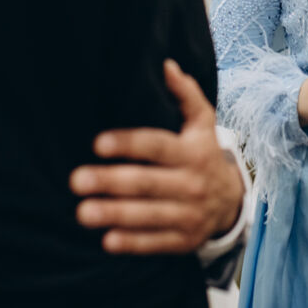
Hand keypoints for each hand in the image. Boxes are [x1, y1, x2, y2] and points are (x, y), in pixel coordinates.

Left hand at [70, 59, 244, 254]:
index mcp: (194, 151)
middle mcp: (193, 183)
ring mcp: (190, 214)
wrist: (231, 200)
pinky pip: (156, 243)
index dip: (128, 144)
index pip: (157, 146)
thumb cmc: (202, 153)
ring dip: (115, 214)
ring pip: (149, 215)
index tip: (98, 143)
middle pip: (148, 182)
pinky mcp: (185, 240)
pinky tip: (107, 240)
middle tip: (76, 180)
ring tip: (83, 212)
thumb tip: (165, 65)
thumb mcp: (202, 122)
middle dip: (111, 182)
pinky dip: (133, 243)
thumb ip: (185, 94)